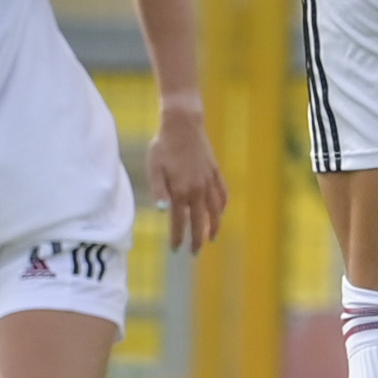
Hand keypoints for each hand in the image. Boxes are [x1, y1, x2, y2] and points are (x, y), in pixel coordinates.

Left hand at [149, 107, 226, 253]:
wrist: (183, 124)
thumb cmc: (164, 146)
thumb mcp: (154, 168)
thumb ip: (159, 191)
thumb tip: (162, 212)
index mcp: (179, 190)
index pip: (179, 222)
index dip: (177, 237)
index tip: (176, 249)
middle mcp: (197, 189)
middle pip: (200, 221)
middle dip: (197, 239)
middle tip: (194, 252)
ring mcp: (208, 181)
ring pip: (215, 210)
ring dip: (214, 226)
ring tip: (211, 238)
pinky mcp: (215, 172)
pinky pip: (222, 194)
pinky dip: (222, 207)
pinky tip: (220, 213)